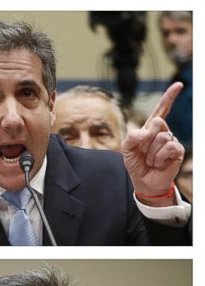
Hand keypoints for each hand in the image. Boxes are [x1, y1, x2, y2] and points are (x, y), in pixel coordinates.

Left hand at [122, 82, 184, 206]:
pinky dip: (159, 158)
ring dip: (151, 152)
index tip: (178, 85)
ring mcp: (171, 141)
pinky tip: (158, 163)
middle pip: (158, 122)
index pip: (161, 110)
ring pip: (162, 137)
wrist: (144, 181)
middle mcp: (163, 132)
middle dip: (146, 139)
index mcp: (150, 128)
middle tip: (144, 152)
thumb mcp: (126, 149)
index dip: (169, 97)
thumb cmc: (136, 163)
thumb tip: (145, 132)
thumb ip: (131, 137)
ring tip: (150, 160)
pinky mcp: (177, 151)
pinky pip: (168, 147)